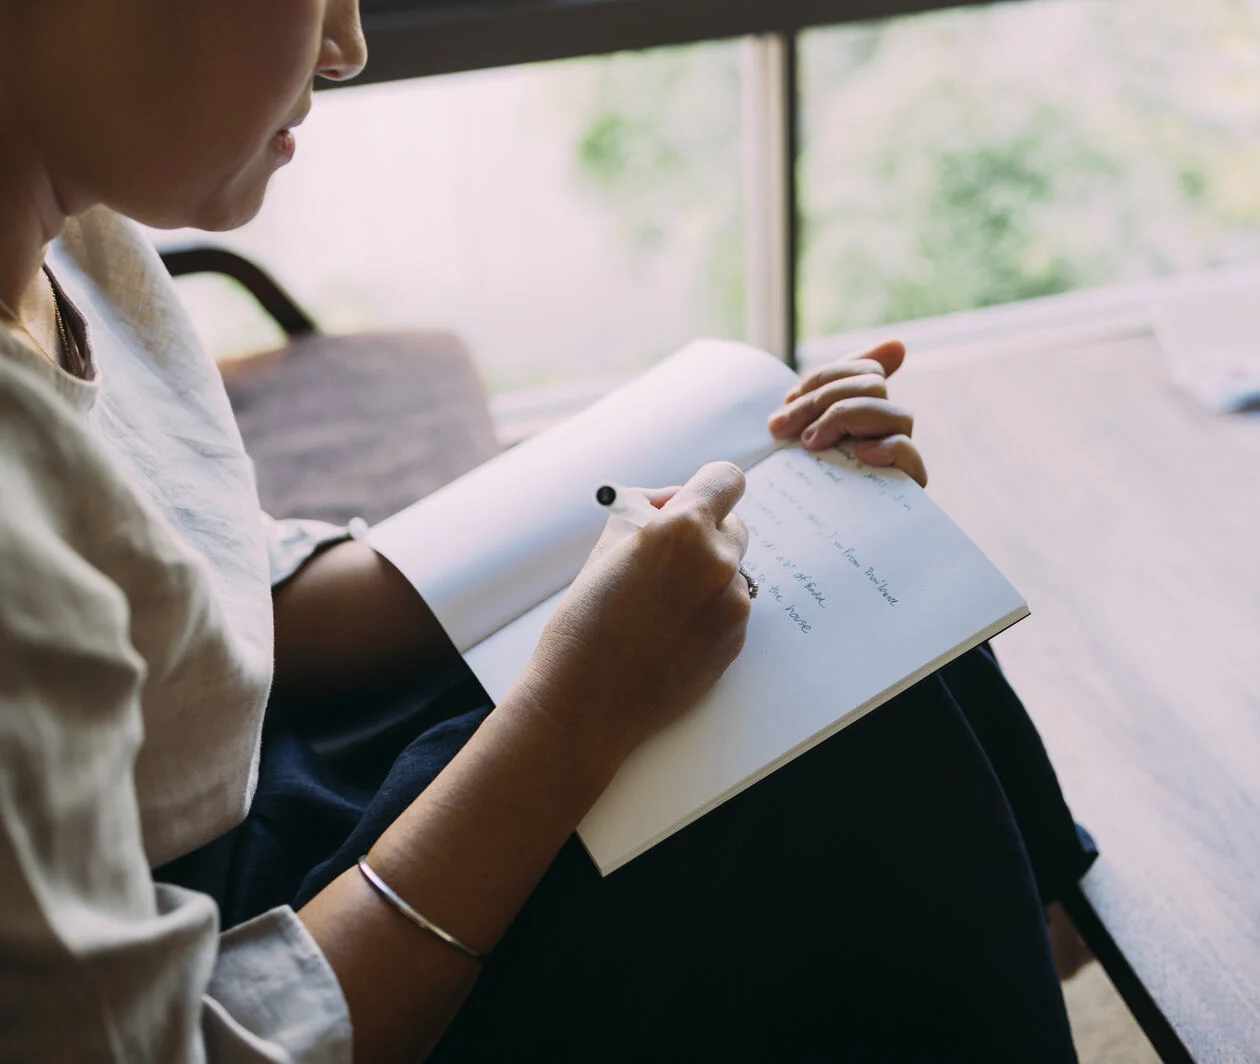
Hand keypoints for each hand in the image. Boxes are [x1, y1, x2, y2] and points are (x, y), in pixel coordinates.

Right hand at [514, 462, 751, 768]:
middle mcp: (718, 563)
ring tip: (656, 605)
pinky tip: (667, 632)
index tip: (695, 498)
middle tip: (664, 555)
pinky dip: (706, 611)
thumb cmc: (585, 622)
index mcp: (683, 529)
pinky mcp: (736, 641)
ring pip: (730, 570)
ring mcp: (732, 606)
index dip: (708, 486)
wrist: (587, 701)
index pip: (726, 479)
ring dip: (704, 576)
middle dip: (704, 532)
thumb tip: (671, 500)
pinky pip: (728, 608)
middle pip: (733, 524)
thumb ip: (647, 513)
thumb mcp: (607, 546)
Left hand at [768, 340, 927, 486]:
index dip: (825, 377)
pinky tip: (859, 453)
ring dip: (845, 419)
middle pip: (873, 385)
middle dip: (822, 400)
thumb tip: (900, 345)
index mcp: (867, 409)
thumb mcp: (805, 433)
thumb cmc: (802, 483)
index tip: (788, 400)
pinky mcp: (903, 487)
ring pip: (895, 413)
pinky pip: (908, 454)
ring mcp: (897, 457)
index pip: (865, 369)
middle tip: (782, 428)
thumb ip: (828, 391)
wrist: (802, 542)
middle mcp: (888, 429)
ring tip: (811, 444)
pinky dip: (886, 447)